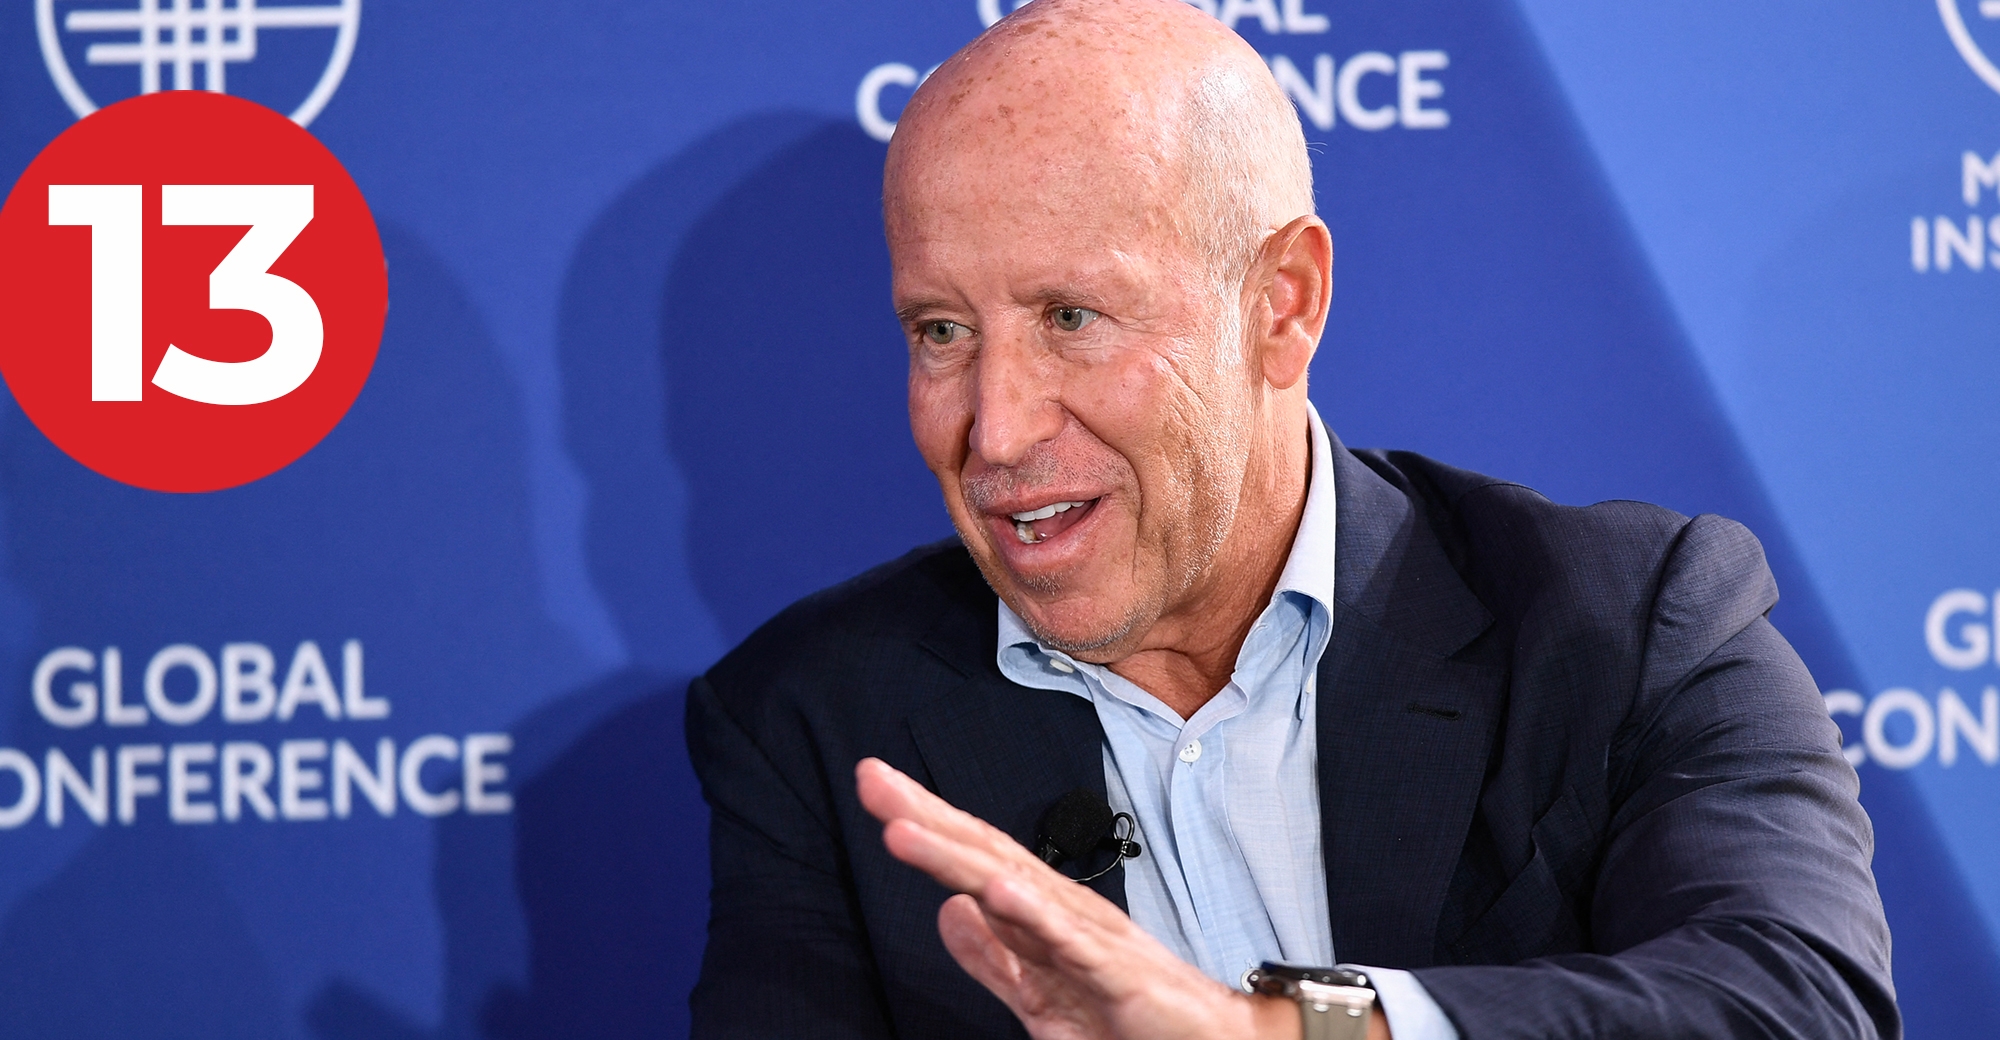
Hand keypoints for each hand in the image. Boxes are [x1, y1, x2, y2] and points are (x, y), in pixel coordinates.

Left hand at [855, 757, 1301, 1039]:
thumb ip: (994, 959)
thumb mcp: (1042, 998)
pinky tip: (998, 889)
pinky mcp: (1120, 975)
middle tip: (872, 778)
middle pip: (986, 855)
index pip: (975, 860)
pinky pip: (1072, 942)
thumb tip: (948, 911)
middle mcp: (1064, 912)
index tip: (877, 790)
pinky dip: (1035, 912)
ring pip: (1016, 887)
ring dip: (959, 856)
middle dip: (927, 817)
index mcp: (1043, 917)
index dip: (926, 825)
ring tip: (904, 829)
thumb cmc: (1133, 1022)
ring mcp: (1092, 938)